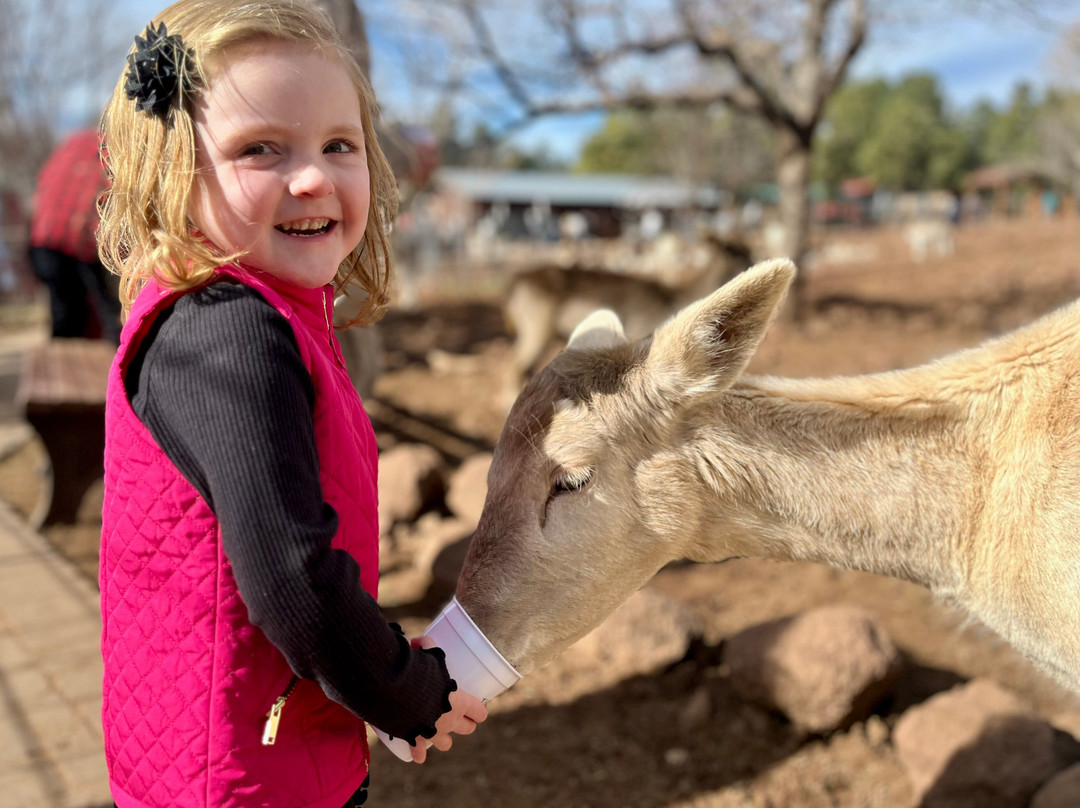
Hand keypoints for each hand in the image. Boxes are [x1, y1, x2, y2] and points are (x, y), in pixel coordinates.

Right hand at [409, 636, 488, 763]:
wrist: (392, 688)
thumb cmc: (416, 668)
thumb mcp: (427, 652)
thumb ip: (426, 645)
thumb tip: (418, 640)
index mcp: (459, 702)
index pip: (480, 713)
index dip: (478, 709)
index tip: (475, 705)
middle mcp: (449, 720)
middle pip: (466, 729)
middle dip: (463, 723)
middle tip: (456, 715)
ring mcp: (432, 732)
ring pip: (445, 743)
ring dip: (443, 738)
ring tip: (437, 730)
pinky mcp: (413, 738)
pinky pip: (418, 751)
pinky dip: (418, 752)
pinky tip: (418, 754)